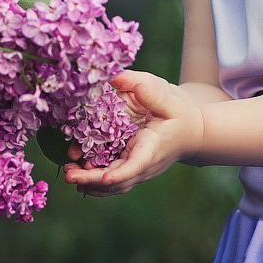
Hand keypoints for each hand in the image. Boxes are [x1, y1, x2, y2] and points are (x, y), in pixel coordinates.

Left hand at [62, 71, 203, 196]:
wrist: (193, 132)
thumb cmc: (180, 113)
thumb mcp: (167, 96)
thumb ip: (145, 88)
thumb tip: (117, 78)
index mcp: (154, 147)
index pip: (137, 164)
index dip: (121, 173)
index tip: (105, 178)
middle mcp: (145, 164)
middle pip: (119, 180)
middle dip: (93, 180)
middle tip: (69, 174)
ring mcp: (138, 169)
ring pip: (114, 184)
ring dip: (90, 182)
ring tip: (69, 173)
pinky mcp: (131, 166)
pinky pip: (112, 179)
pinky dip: (94, 180)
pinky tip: (77, 172)